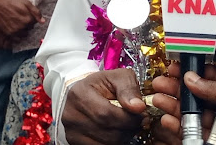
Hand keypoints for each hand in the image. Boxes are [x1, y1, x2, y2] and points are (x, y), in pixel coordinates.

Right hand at [0, 0, 43, 35]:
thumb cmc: (12, 2)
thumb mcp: (27, 3)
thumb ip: (36, 12)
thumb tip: (43, 21)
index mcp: (28, 19)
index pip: (35, 22)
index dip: (32, 17)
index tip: (27, 14)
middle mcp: (22, 27)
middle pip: (30, 28)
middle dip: (28, 23)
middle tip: (22, 17)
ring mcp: (15, 31)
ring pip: (24, 34)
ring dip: (23, 29)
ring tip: (18, 22)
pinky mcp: (8, 33)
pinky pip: (17, 38)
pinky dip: (18, 35)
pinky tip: (15, 28)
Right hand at [63, 69, 178, 144]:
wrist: (85, 93)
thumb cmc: (103, 84)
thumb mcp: (118, 76)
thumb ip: (129, 89)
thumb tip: (138, 107)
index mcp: (80, 94)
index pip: (106, 114)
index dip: (128, 118)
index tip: (143, 114)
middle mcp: (72, 115)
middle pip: (106, 131)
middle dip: (129, 128)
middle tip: (140, 121)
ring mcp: (72, 132)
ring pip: (105, 143)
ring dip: (123, 137)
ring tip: (130, 125)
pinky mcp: (75, 142)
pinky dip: (114, 142)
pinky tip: (119, 131)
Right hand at [152, 63, 215, 144]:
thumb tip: (192, 79)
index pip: (213, 75)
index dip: (194, 70)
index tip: (177, 65)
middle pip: (199, 93)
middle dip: (179, 87)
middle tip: (162, 80)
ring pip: (193, 113)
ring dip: (174, 105)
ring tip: (158, 97)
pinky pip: (193, 133)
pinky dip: (178, 127)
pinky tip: (168, 119)